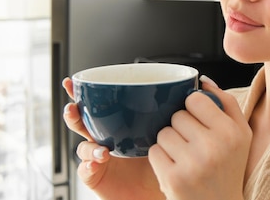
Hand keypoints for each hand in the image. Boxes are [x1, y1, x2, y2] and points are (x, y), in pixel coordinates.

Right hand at [62, 78, 164, 199]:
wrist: (159, 187)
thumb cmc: (163, 158)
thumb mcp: (168, 129)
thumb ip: (176, 108)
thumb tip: (197, 84)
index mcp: (117, 124)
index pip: (97, 105)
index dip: (83, 93)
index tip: (76, 81)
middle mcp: (104, 138)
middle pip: (81, 123)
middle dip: (73, 113)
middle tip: (73, 108)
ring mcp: (98, 157)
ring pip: (82, 147)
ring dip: (87, 146)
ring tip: (101, 149)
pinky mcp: (96, 176)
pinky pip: (85, 171)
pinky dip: (88, 166)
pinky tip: (97, 163)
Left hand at [148, 77, 251, 199]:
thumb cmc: (229, 169)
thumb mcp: (241, 135)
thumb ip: (226, 103)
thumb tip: (203, 80)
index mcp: (232, 132)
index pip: (196, 99)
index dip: (192, 108)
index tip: (198, 121)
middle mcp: (214, 146)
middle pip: (177, 116)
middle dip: (181, 127)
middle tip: (192, 144)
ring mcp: (193, 163)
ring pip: (163, 133)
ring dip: (169, 143)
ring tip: (184, 157)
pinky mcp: (174, 179)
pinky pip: (154, 152)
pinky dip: (160, 159)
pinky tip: (175, 168)